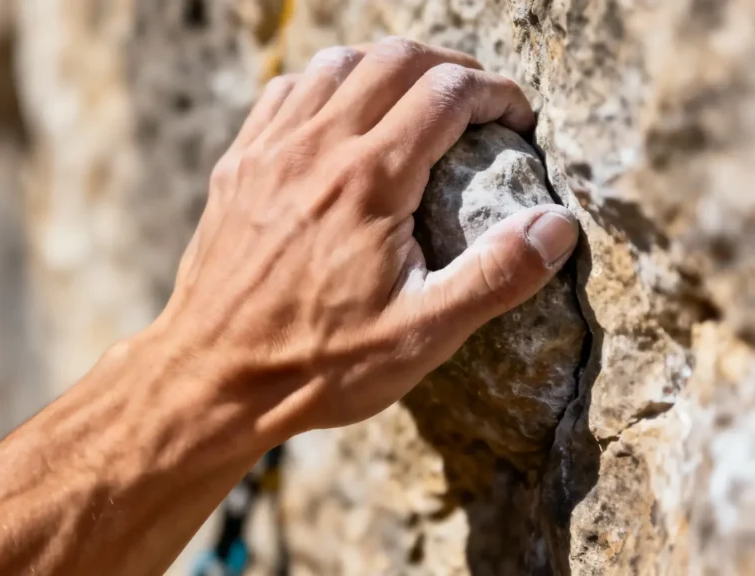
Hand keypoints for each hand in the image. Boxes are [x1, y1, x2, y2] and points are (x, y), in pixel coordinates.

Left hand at [156, 37, 578, 444]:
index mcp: (368, 181)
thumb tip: (558, 225)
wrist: (211, 377)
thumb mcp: (420, 335)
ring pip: (335, 64)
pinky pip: (284, 92)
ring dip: (385, 66)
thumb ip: (495, 276)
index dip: (496, 92)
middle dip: (449, 65)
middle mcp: (315, 149)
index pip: (448, 93)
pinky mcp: (236, 166)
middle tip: (476, 99)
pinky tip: (339, 115)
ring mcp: (268, 152)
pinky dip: (323, 84)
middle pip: (395, 59)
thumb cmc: (316, 364)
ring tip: (414, 97)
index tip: (517, 116)